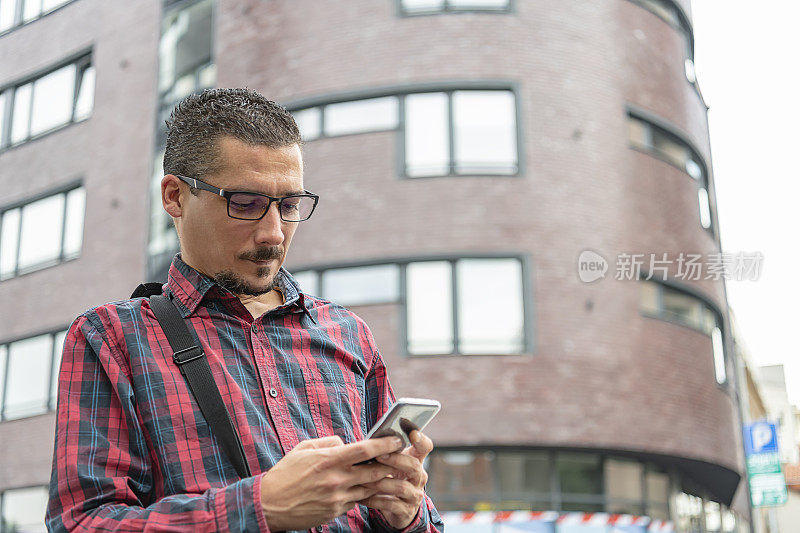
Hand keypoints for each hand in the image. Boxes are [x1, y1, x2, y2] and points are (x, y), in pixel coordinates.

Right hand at [260, 435, 403, 530]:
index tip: (396, 439)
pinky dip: (361, 494)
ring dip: (379, 481)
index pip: (364, 450)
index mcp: (328, 460)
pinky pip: (356, 501)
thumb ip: (328, 443)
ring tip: (386, 472)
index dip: (384, 443)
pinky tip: (362, 488)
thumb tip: (345, 443)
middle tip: (398, 457)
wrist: (270, 504)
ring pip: (369, 489)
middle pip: (374, 471)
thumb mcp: (304, 448)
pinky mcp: (335, 512)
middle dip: (389, 464)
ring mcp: (337, 498)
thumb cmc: (286, 473)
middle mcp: (336, 480)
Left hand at [358, 430, 433, 528]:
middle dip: (396, 460)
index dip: (421, 439)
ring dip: (381, 482)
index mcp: (416, 461)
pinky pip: (390, 504)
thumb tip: (367, 439)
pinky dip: (374, 499)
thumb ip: (386, 451)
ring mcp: (414, 495)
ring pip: (401, 487)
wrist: (399, 510)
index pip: (425, 447)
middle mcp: (419, 477)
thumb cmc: (393, 479)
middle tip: (378, 455)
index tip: (412, 432)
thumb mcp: (394, 464)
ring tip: (364, 479)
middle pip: (414, 465)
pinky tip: (361, 497)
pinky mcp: (406, 510)